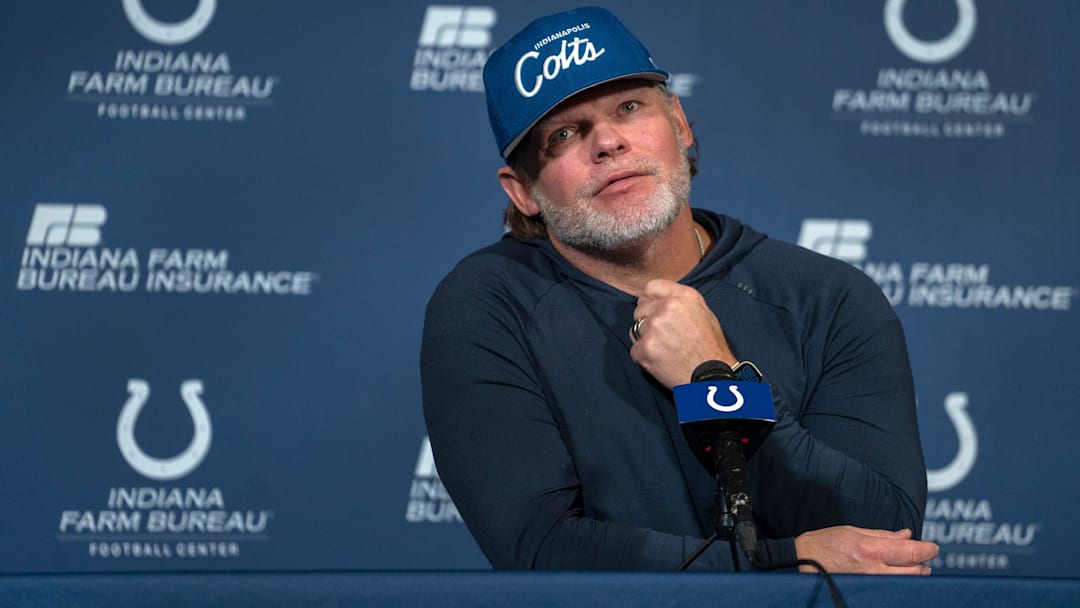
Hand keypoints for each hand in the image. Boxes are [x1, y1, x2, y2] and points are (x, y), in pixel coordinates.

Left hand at [629, 279, 734, 388]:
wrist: (711, 378)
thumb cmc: (711, 348)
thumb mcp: (704, 314)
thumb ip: (680, 302)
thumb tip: (660, 300)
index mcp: (684, 296)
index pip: (651, 287)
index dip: (649, 299)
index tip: (651, 308)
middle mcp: (667, 307)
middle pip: (640, 308)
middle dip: (647, 320)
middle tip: (662, 336)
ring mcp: (654, 327)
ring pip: (636, 328)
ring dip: (645, 338)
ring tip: (664, 350)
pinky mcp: (645, 348)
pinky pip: (635, 349)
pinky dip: (644, 356)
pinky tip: (660, 361)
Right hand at [794, 526, 938, 574]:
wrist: (803, 563)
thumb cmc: (825, 544)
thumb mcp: (854, 531)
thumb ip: (883, 535)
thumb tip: (906, 535)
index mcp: (871, 550)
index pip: (911, 552)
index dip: (927, 549)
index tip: (933, 548)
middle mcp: (874, 570)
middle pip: (914, 571)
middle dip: (923, 564)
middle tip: (924, 558)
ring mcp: (871, 584)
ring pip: (906, 582)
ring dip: (915, 574)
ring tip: (914, 568)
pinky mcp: (867, 591)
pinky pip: (892, 587)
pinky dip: (900, 582)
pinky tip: (899, 577)